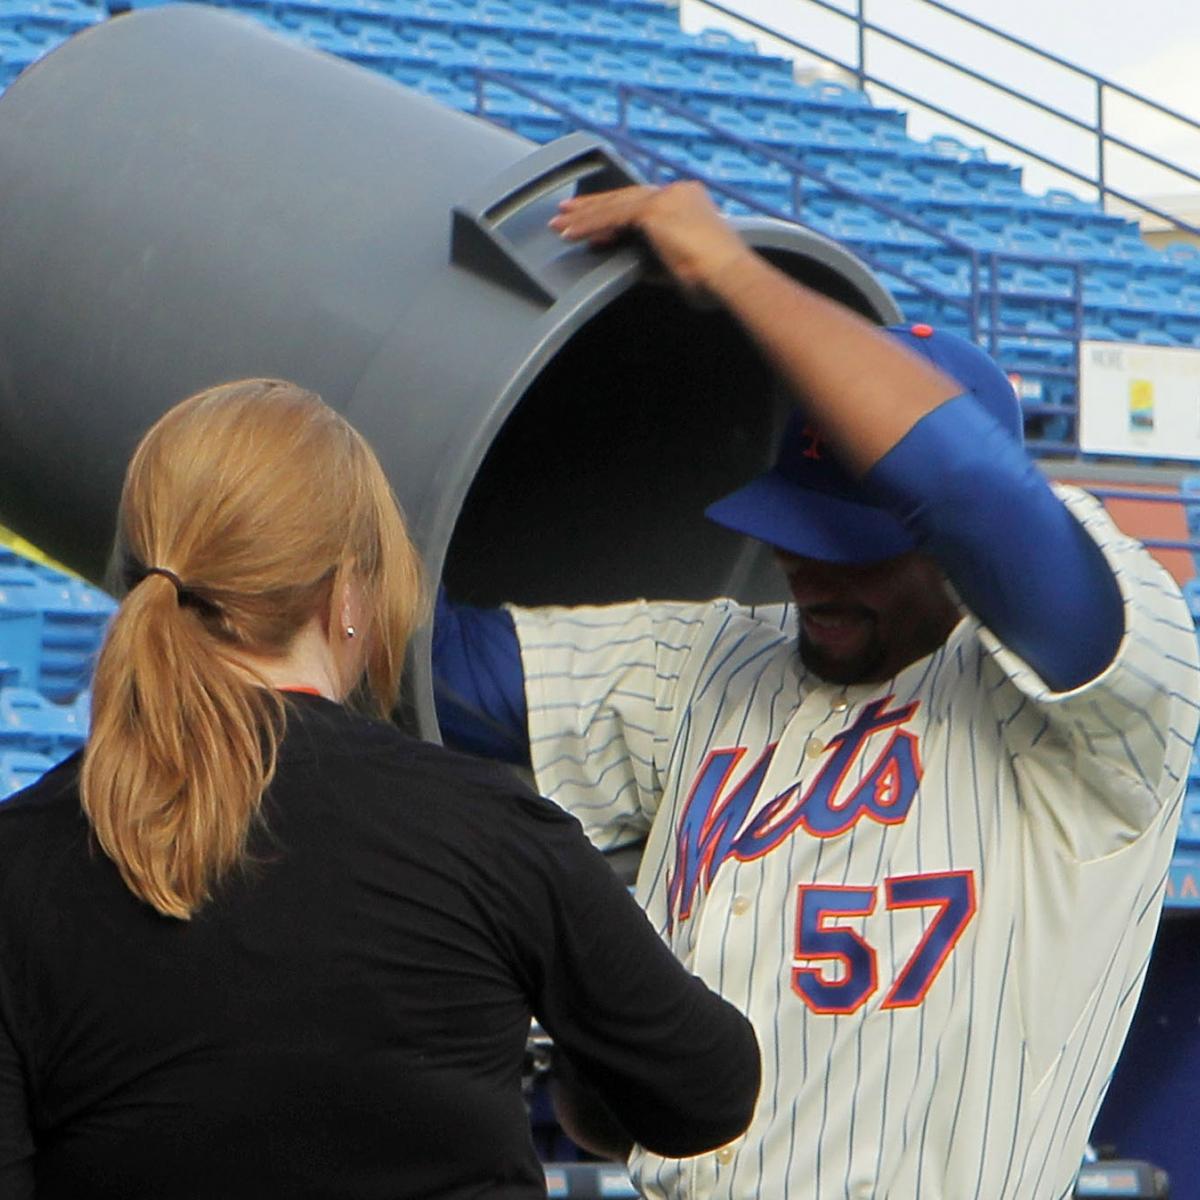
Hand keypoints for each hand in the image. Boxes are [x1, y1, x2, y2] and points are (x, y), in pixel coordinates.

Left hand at [549, 181, 754, 292]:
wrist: (730, 276)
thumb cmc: (715, 282)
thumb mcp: (678, 269)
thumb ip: (653, 261)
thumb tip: (631, 265)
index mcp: (688, 201)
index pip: (642, 204)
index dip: (615, 215)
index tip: (595, 227)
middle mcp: (677, 193)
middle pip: (624, 197)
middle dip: (592, 208)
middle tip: (566, 214)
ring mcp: (665, 198)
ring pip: (614, 204)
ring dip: (584, 216)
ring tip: (559, 225)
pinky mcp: (654, 210)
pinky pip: (612, 216)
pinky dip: (589, 225)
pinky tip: (571, 233)